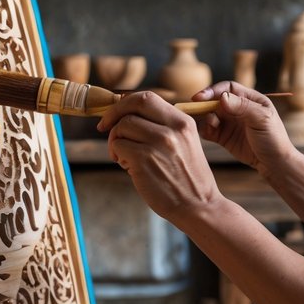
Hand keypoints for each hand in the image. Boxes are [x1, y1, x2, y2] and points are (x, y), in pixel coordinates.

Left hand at [96, 91, 222, 223]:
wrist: (198, 205)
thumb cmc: (186, 178)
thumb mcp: (184, 143)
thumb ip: (162, 127)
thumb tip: (126, 115)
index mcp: (183, 122)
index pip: (147, 97)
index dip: (125, 103)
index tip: (115, 114)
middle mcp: (172, 128)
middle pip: (132, 106)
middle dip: (113, 115)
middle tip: (105, 128)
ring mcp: (159, 143)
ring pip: (122, 127)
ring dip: (116, 141)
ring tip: (125, 157)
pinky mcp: (144, 159)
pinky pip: (118, 146)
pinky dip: (117, 156)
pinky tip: (128, 167)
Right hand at [192, 82, 295, 174]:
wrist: (274, 163)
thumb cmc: (273, 138)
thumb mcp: (262, 119)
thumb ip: (243, 107)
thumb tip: (222, 97)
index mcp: (249, 99)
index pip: (227, 88)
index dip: (213, 90)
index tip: (200, 97)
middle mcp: (237, 109)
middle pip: (214, 101)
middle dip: (204, 104)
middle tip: (193, 109)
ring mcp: (229, 123)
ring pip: (209, 115)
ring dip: (205, 118)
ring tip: (212, 125)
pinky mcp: (223, 137)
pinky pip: (208, 130)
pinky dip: (204, 130)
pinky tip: (208, 133)